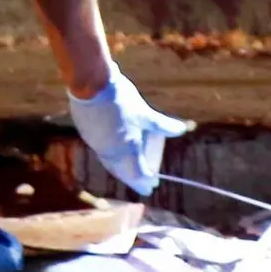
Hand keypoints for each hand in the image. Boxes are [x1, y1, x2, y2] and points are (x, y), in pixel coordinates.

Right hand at [67, 64, 192, 196]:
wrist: (91, 85)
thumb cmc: (122, 100)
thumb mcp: (145, 113)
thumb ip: (163, 125)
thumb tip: (182, 130)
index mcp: (127, 149)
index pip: (138, 174)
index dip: (146, 181)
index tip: (153, 186)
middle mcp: (111, 153)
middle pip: (123, 173)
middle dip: (134, 180)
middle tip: (144, 185)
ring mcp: (96, 145)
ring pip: (110, 164)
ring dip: (121, 170)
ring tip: (130, 172)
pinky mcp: (87, 136)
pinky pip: (101, 153)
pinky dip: (110, 158)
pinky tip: (114, 153)